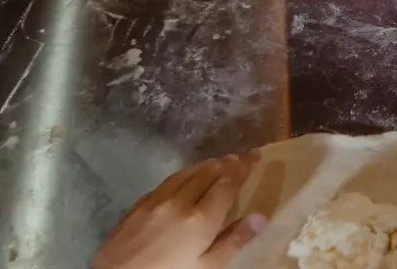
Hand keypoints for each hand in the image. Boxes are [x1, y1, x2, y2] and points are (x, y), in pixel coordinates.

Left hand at [93, 152, 265, 268]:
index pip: (228, 183)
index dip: (244, 167)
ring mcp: (155, 201)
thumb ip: (232, 242)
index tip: (256, 154)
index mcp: (200, 219)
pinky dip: (182, 175)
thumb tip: (259, 217)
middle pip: (207, 173)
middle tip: (239, 157)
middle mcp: (179, 202)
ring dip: (204, 165)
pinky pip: (166, 182)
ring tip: (216, 162)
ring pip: (185, 173)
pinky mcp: (137, 206)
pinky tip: (183, 179)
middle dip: (226, 163)